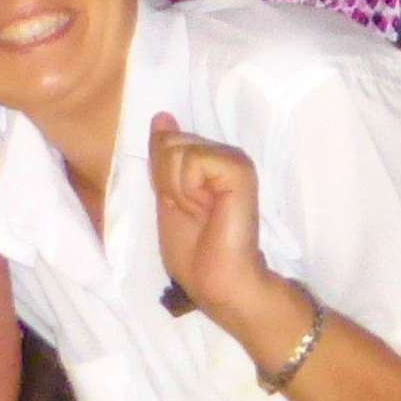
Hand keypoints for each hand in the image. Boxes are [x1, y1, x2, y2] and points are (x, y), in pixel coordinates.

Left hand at [149, 112, 267, 320]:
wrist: (219, 283)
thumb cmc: (194, 253)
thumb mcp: (167, 198)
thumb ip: (163, 159)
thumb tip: (162, 117)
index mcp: (208, 161)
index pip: (165, 140)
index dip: (161, 176)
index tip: (181, 206)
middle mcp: (223, 154)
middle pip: (168, 142)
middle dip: (167, 181)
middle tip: (192, 212)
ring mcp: (233, 161)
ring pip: (177, 150)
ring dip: (177, 189)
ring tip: (201, 213)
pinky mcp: (240, 170)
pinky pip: (194, 161)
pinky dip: (189, 189)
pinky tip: (207, 209)